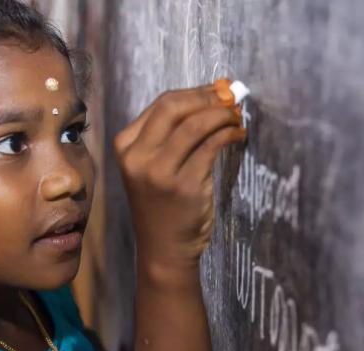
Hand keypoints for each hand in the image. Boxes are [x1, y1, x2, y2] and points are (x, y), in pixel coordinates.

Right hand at [114, 84, 245, 275]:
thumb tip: (211, 97)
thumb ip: (171, 135)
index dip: (195, 92)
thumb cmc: (163, 205)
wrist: (164, 248)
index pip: (161, 104)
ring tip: (237, 117)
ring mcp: (159, 172)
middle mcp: (137, 156)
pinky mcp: (184, 185)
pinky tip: (237, 134)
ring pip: (195, 124)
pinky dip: (228, 134)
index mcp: (126, 145)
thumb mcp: (152, 166)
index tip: (218, 90)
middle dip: (208, 98)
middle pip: (175, 107)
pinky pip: (211, 146)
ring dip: (222, 115)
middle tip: (231, 98)